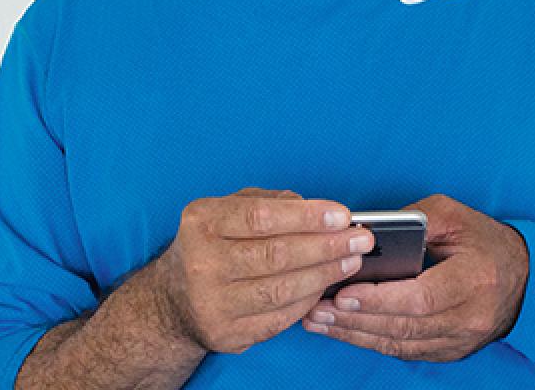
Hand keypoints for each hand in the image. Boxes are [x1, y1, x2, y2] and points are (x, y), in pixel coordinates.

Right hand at [156, 187, 376, 354]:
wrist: (175, 300)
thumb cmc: (212, 245)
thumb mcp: (227, 209)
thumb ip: (269, 201)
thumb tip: (315, 208)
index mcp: (202, 222)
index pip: (260, 217)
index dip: (306, 216)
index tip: (342, 215)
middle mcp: (202, 263)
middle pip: (276, 254)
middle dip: (326, 246)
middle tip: (360, 240)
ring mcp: (212, 303)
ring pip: (281, 289)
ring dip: (324, 274)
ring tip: (351, 261)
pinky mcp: (226, 334)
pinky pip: (278, 318)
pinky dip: (308, 301)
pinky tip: (325, 286)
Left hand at [301, 193, 528, 361]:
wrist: (523, 277)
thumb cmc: (484, 240)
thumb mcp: (453, 215)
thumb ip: (413, 219)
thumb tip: (366, 231)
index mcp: (474, 279)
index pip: (422, 297)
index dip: (380, 299)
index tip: (343, 294)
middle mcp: (470, 317)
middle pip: (405, 326)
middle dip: (356, 319)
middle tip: (316, 307)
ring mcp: (461, 340)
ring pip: (401, 343)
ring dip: (355, 334)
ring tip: (318, 320)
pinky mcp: (450, 351)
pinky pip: (405, 351)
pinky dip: (372, 341)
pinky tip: (344, 331)